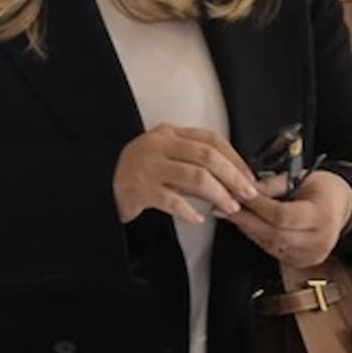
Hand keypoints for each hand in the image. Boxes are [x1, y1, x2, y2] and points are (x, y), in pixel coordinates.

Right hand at [112, 124, 259, 223]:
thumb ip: (195, 165)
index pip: (210, 139)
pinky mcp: (139, 188)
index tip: (250, 178)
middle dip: (233, 177)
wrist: (101, 186)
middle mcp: (157, 145)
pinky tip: (198, 218)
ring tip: (229, 208)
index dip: (235, 159)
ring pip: (195, 176)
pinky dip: (189, 211)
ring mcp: (147, 166)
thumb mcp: (168, 160)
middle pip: (207, 156)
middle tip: (247, 195)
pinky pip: (172, 200)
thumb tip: (235, 180)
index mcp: (169, 134)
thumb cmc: (141, 174)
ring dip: (218, 194)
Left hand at [227, 169, 351, 267]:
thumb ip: (272, 184)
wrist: (340, 206)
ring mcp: (311, 255)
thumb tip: (243, 188)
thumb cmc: (322, 188)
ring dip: (247, 228)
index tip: (236, 194)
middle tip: (222, 206)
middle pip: (273, 234)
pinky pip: (272, 249)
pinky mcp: (301, 261)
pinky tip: (246, 224)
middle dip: (245, 219)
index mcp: (323, 216)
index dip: (256, 206)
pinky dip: (256, 236)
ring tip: (230, 212)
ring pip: (269, 243)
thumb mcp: (301, 176)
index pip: (282, 215)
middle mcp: (320, 240)